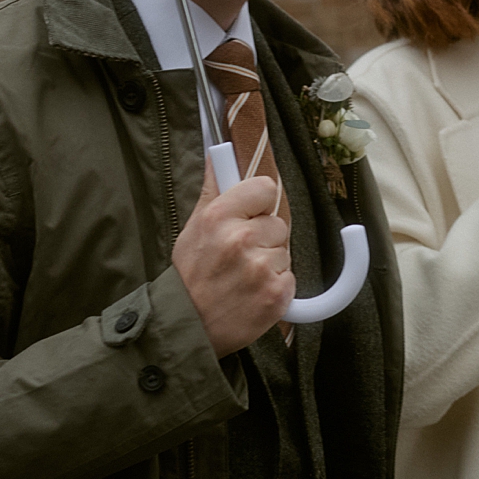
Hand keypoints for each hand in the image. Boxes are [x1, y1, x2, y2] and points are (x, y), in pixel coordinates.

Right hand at [171, 157, 293, 356]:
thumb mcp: (193, 226)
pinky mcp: (275, 295)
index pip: (266, 188)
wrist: (187, 327)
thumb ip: (214, 188)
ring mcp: (260, 268)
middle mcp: (240, 239)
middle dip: (264, 239)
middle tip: (238, 257)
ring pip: (285, 252)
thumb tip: (219, 152)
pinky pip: (291, 278)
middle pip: (279, 223)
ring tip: (242, 278)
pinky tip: (253, 294)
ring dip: (270, 264)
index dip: (259, 204)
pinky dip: (277, 287)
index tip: (249, 216)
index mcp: (219, 216)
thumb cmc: (191, 275)